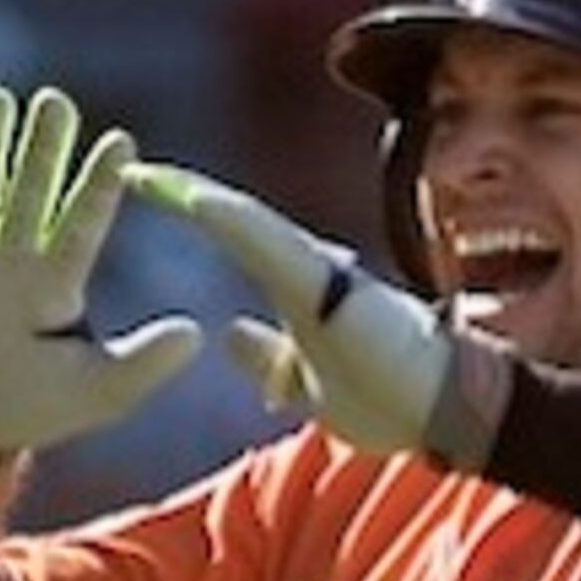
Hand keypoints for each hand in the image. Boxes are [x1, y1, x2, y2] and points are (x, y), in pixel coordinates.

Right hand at [0, 84, 200, 468]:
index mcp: (59, 280)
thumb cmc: (35, 407)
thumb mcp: (101, 390)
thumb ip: (145, 363)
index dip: (98, 185)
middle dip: (42, 149)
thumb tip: (196, 334)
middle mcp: (15, 256)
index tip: (121, 143)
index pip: (82, 222)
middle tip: (56, 104)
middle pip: (31, 191)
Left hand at [126, 161, 501, 463]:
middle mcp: (310, 271)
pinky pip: (273, 248)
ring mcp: (320, 274)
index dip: (195, 216)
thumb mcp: (308, 386)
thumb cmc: (391, 398)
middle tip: (132, 171)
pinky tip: (196, 202)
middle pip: (236, 224)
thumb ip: (269, 358)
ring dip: (200, 201)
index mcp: (300, 291)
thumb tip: (229, 335)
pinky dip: (234, 224)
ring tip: (150, 177)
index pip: (237, 242)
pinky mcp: (330, 286)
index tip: (146, 194)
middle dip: (185, 196)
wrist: (448, 410)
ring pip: (249, 227)